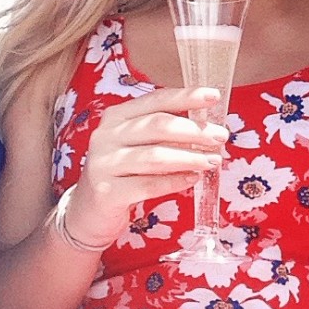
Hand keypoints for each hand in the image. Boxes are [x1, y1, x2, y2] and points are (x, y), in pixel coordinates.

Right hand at [63, 86, 227, 246]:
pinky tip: (193, 179)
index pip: (156, 99)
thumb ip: (163, 133)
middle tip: (221, 137)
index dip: (186, 96)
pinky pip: (148, 185)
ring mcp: (104, 163)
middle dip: (194, 130)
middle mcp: (107, 135)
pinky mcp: (106, 192)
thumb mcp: (136, 145)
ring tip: (213, 160)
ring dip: (189, 156)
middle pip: (158, 125)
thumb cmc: (121, 172)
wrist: (87, 212)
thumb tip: (206, 126)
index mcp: (116, 116)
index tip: (214, 96)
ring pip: (155, 156)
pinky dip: (175, 181)